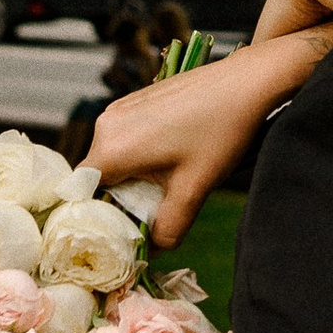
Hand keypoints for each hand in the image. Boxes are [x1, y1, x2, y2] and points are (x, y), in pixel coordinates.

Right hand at [89, 25, 332, 246]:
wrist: (247, 81)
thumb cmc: (220, 132)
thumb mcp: (194, 189)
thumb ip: (167, 229)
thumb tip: (151, 251)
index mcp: (112, 148)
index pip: (85, 194)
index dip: (101, 217)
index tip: (124, 230)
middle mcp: (107, 124)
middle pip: (100, 176)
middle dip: (123, 197)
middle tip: (155, 211)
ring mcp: (122, 107)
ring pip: (115, 156)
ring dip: (135, 175)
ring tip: (171, 181)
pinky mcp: (137, 99)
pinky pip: (127, 137)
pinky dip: (143, 154)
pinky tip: (175, 156)